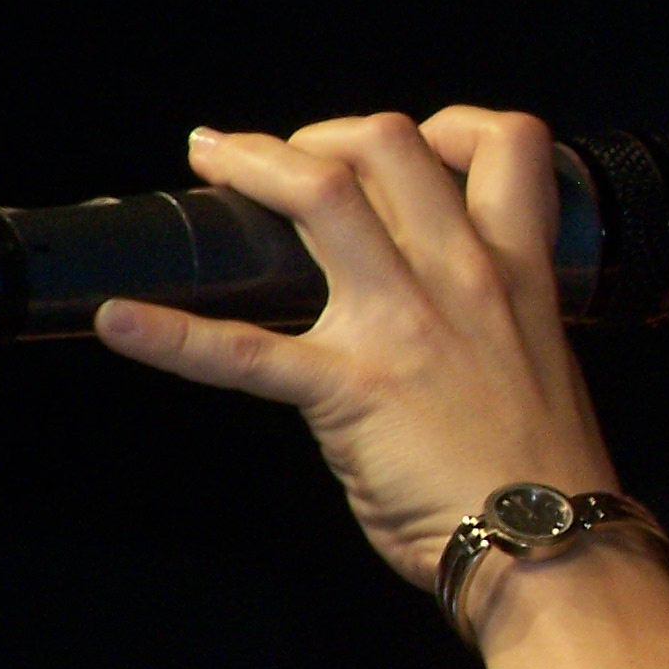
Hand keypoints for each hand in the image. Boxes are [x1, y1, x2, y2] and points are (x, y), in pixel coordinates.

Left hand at [93, 107, 620, 589]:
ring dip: (252, 164)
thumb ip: (481, 319)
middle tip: (287, 160)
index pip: (507, 145)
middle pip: (389, 144)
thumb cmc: (544, 472)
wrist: (550, 544)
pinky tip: (117, 321)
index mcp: (515, 272)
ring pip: (322, 194)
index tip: (419, 146)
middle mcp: (460, 277)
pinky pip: (244, 353)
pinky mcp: (348, 388)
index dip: (454, 124)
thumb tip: (422, 315)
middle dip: (323, 136)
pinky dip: (171, 335)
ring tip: (210, 159)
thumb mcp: (537, 361)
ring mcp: (401, 326)